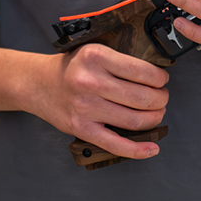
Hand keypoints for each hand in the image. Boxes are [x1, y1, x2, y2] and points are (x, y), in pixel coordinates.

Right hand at [26, 44, 168, 160]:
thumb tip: (156, 76)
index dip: (160, 79)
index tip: (162, 80)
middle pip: (142, 98)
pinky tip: (152, 148)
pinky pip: (116, 144)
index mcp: (97, 57)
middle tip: (161, 98)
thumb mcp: (94, 51)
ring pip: (134, 121)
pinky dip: (138, 149)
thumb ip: (120, 60)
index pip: (143, 72)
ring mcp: (85, 108)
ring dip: (154, 119)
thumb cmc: (71, 68)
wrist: (38, 83)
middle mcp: (91, 82)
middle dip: (161, 100)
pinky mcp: (81, 129)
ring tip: (156, 113)